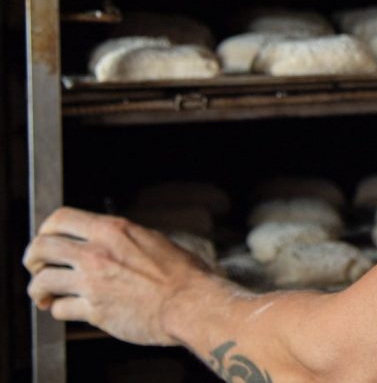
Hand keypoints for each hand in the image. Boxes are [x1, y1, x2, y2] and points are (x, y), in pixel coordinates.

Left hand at [24, 207, 213, 345]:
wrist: (191, 303)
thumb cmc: (182, 274)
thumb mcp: (152, 241)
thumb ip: (123, 240)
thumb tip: (108, 242)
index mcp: (113, 230)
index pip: (60, 219)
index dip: (46, 230)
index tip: (48, 241)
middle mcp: (98, 253)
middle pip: (41, 247)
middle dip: (32, 259)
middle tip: (37, 267)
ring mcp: (93, 282)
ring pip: (43, 280)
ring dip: (39, 289)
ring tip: (46, 295)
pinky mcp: (94, 310)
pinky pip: (60, 309)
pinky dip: (59, 310)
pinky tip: (69, 309)